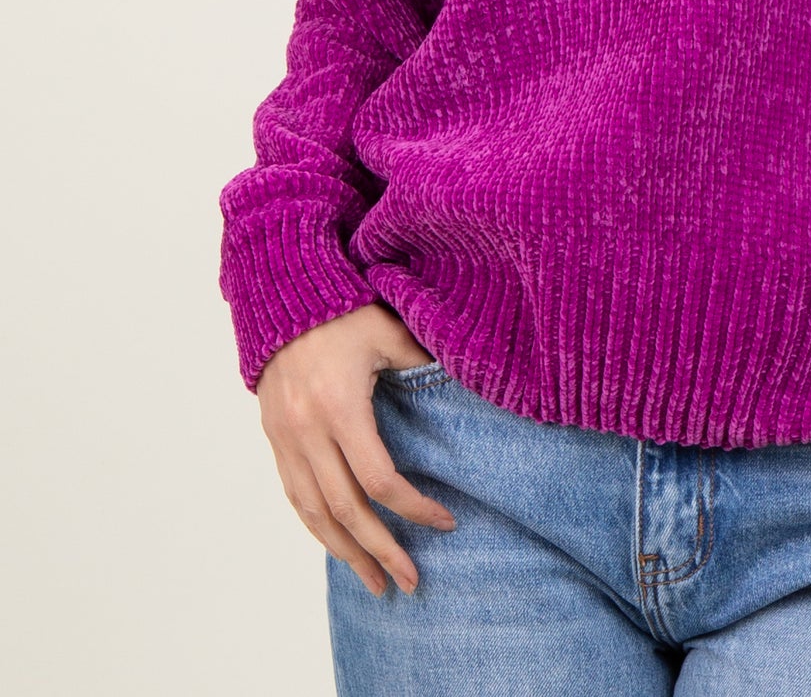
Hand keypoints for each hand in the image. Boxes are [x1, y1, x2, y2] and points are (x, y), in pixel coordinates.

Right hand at [256, 302, 456, 597]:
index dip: (414, 508)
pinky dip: (317, 528)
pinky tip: (339, 546)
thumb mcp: (388, 330)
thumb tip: (466, 379)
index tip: (445, 521)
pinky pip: (295, 496)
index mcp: (340, 406)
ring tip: (376, 583)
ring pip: (314, 513)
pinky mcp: (275, 439)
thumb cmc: (343, 310)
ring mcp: (286, 438)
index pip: (379, 478)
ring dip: (346, 554)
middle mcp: (307, 430)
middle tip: (410, 584)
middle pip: (346, 509)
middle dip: (380, 551)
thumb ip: (422, 361)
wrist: (281, 297)